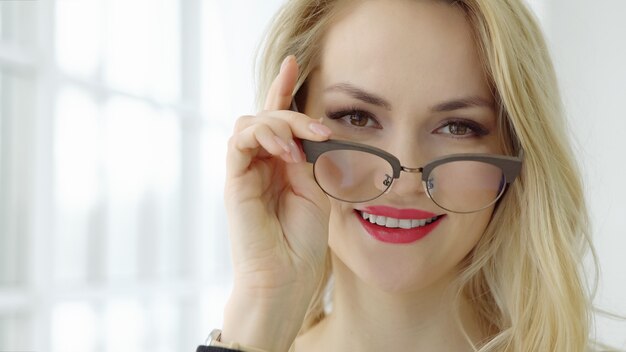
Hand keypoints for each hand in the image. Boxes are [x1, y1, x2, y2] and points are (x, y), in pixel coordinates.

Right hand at [222, 55, 330, 351]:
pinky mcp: (234, 180)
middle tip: (320, 131)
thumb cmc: (302, 240)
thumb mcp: (314, 190)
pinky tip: (286, 153)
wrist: (286, 275)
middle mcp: (259, 163)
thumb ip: (305, 157)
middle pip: (266, 116)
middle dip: (292, 111)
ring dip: (279, 124)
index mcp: (279, 165)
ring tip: (301, 146)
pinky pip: (239, 141)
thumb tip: (302, 131)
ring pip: (251, 123)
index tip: (293, 63)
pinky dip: (264, 137)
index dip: (283, 90)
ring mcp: (245, 170)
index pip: (277, 119)